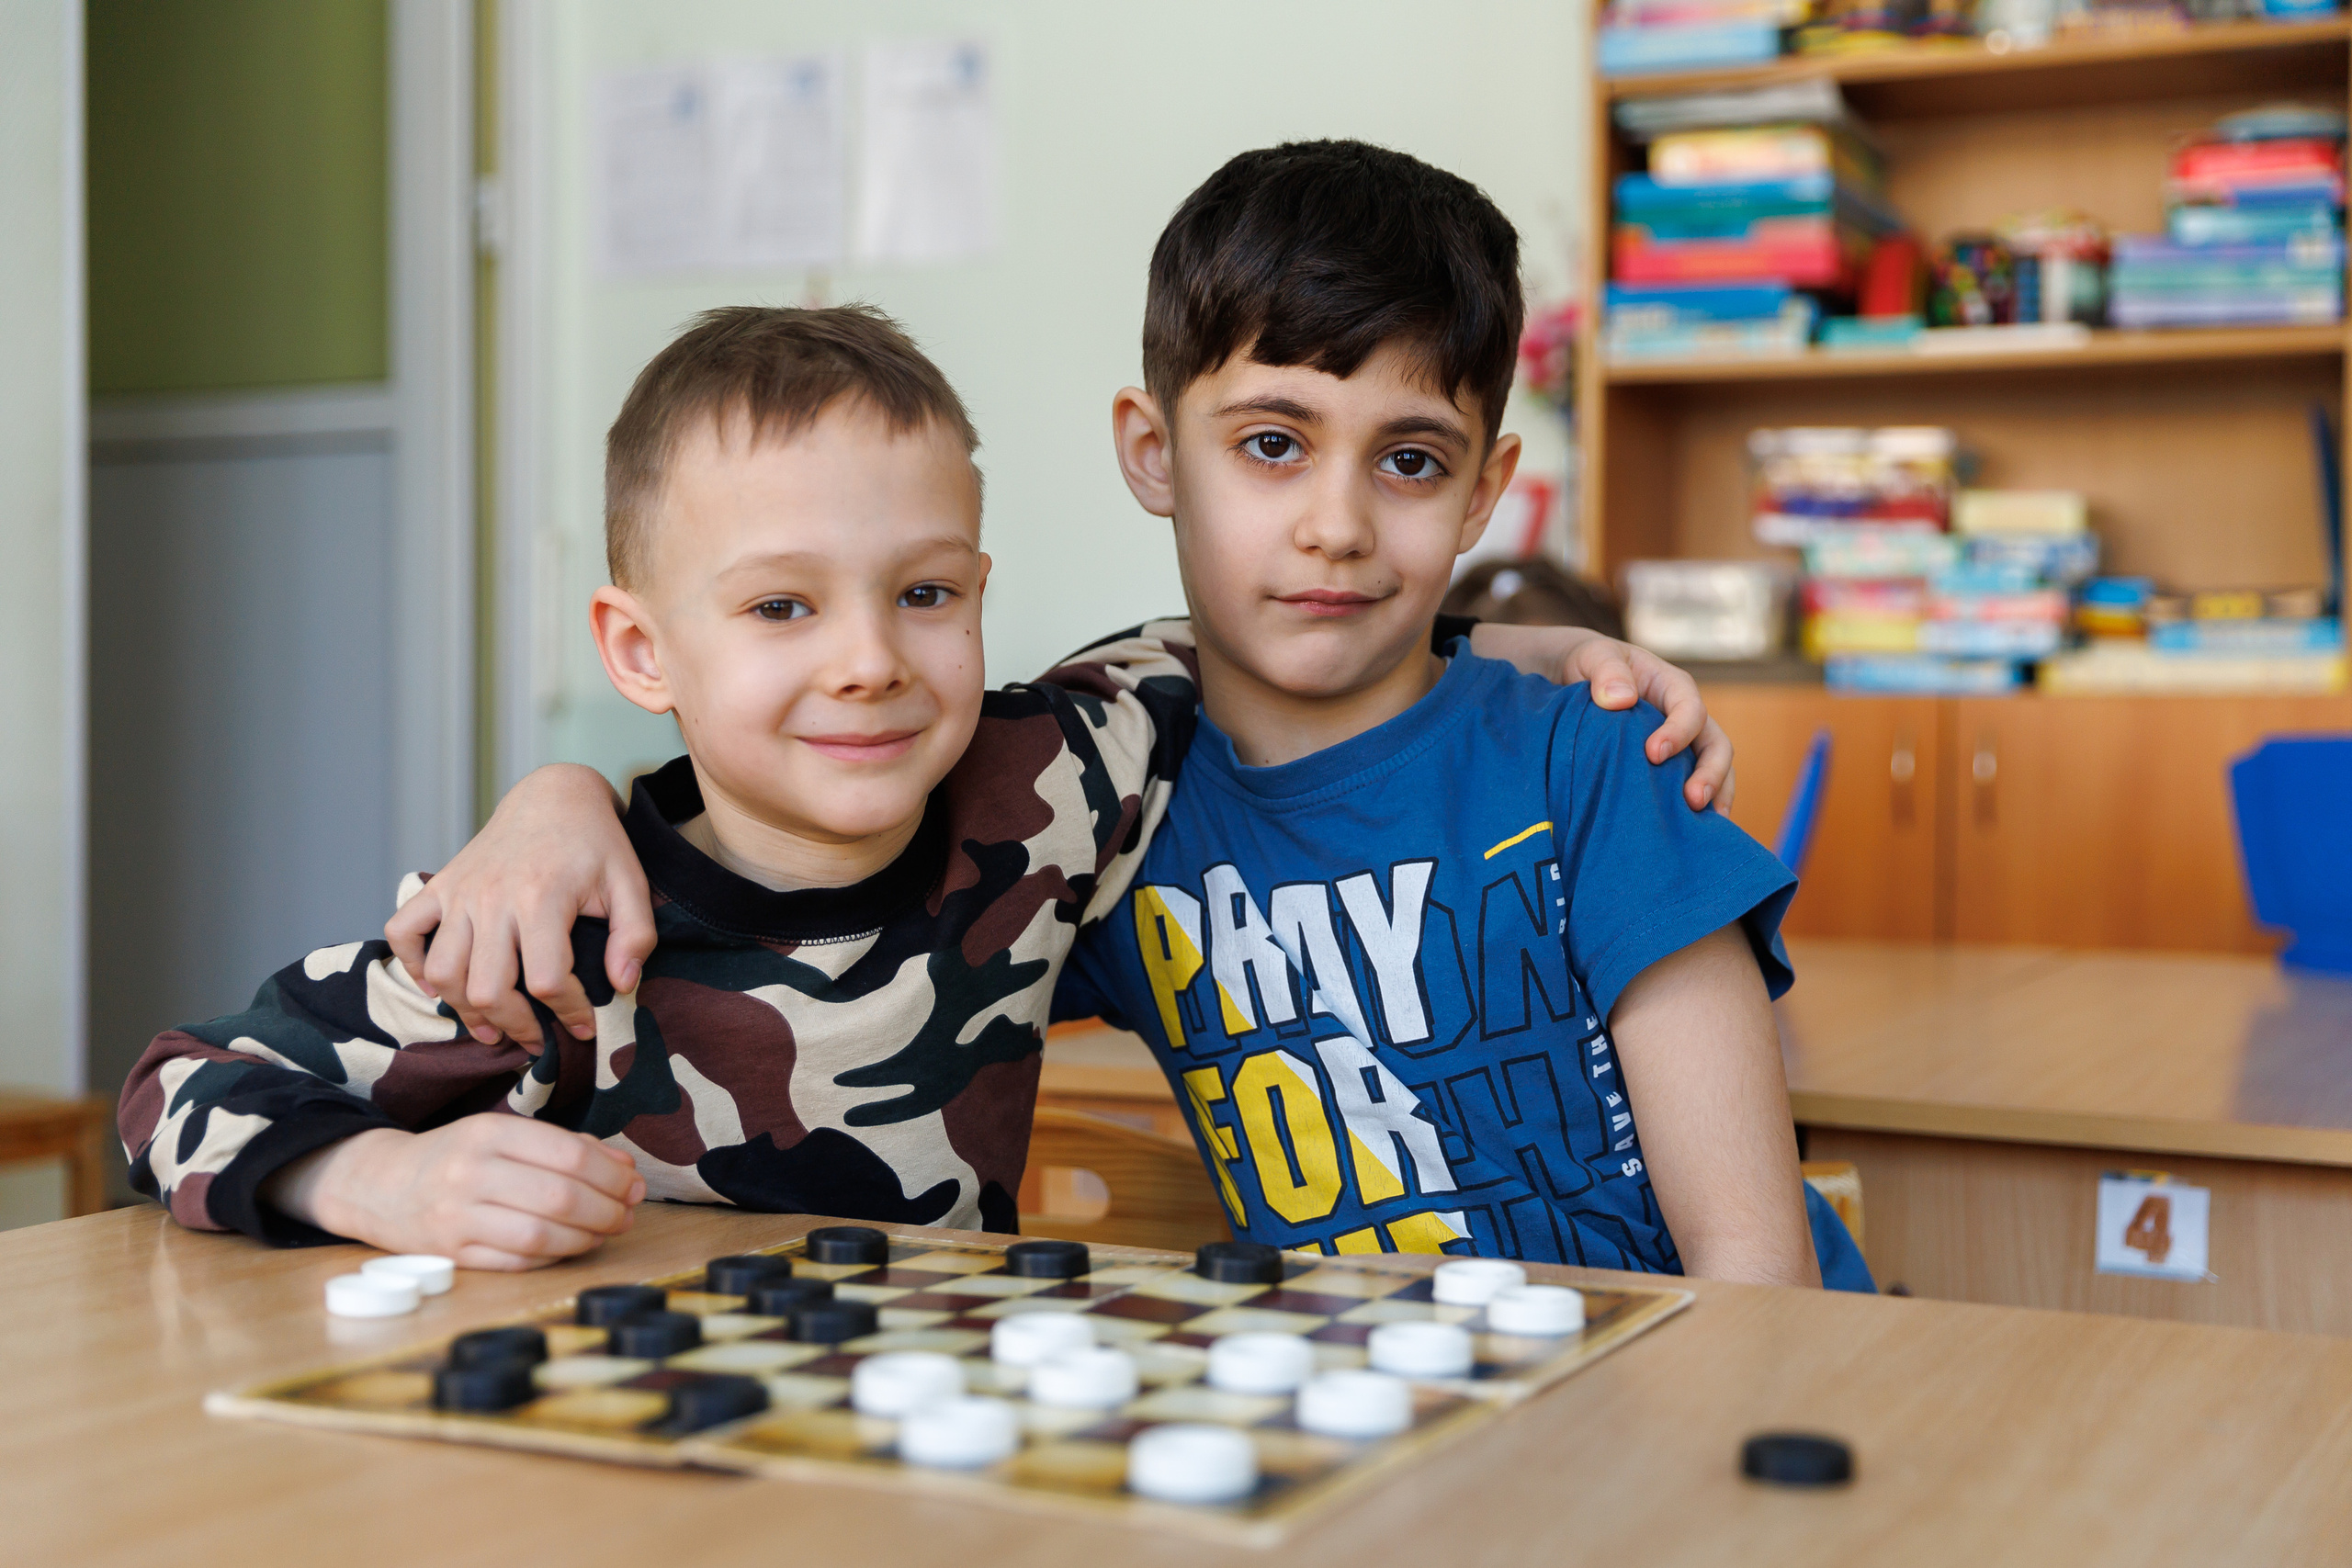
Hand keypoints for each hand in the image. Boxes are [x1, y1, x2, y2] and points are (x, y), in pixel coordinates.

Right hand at [267, 1120, 646, 1270]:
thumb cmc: (457, 1156)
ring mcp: (458, 1217)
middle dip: (608, 1209)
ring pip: (542, 1235)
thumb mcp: (503, 1133)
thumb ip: (564, 1146)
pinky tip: (569, 1246)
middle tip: (627, 1213)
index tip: (632, 1185)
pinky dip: (555, 1256)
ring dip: (587, 1237)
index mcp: (488, 1133)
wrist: (381, 1185)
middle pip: (561, 1198)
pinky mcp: (452, 1255)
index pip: (569, 1155)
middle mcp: (471, 1173)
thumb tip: (625, 1170)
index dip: (612, 1175)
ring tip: (605, 1231)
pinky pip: (518, 1261)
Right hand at [386, 763, 656, 1049]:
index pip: (546, 980)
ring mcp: (459, 891)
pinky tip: (440, 986)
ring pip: (442, 972)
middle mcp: (492, 897)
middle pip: (486, 987)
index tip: (583, 1026)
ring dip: (464, 1011)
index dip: (568, 1013)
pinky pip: (403, 932)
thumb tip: (622, 986)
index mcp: (542, 897)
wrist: (555, 796)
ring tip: (493, 1030)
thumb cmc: (596, 845)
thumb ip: (635, 937)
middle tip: (537, 1040)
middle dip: (514, 1025)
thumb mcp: (631, 885)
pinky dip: (413, 965)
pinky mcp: (440, 886)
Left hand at [1467, 623, 1734, 812]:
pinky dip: (1695, 813)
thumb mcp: (1591, 656)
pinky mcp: (1664, 771)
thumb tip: (1621, 699)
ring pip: (1711, 772)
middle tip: (1692, 800)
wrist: (1567, 679)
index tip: (1654, 753)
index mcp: (1669, 686)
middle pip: (1714, 745)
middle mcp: (1682, 718)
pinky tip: (1688, 836)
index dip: (1679, 730)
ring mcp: (1678, 746)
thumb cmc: (1584, 664)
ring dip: (1714, 798)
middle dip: (1711, 773)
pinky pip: (1687, 790)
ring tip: (1703, 829)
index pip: (1690, 708)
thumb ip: (1606, 671)